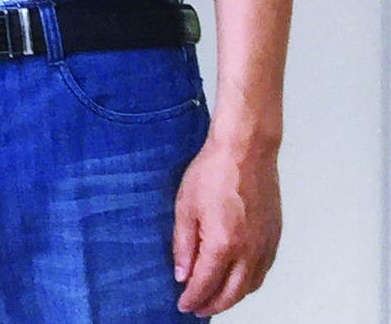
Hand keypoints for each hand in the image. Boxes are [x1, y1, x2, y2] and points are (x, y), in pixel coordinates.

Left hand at [172, 135, 281, 313]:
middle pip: (231, 294)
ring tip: (215, 297)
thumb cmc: (214, 170)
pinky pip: (263, 271)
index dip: (193, 298)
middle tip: (198, 308)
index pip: (205, 284)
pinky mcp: (274, 237)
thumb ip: (184, 244)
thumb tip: (182, 273)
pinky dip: (249, 282)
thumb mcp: (185, 205)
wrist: (246, 149)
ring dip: (232, 297)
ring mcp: (265, 246)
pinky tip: (238, 278)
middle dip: (212, 305)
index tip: (183, 305)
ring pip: (250, 286)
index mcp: (223, 244)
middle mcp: (248, 251)